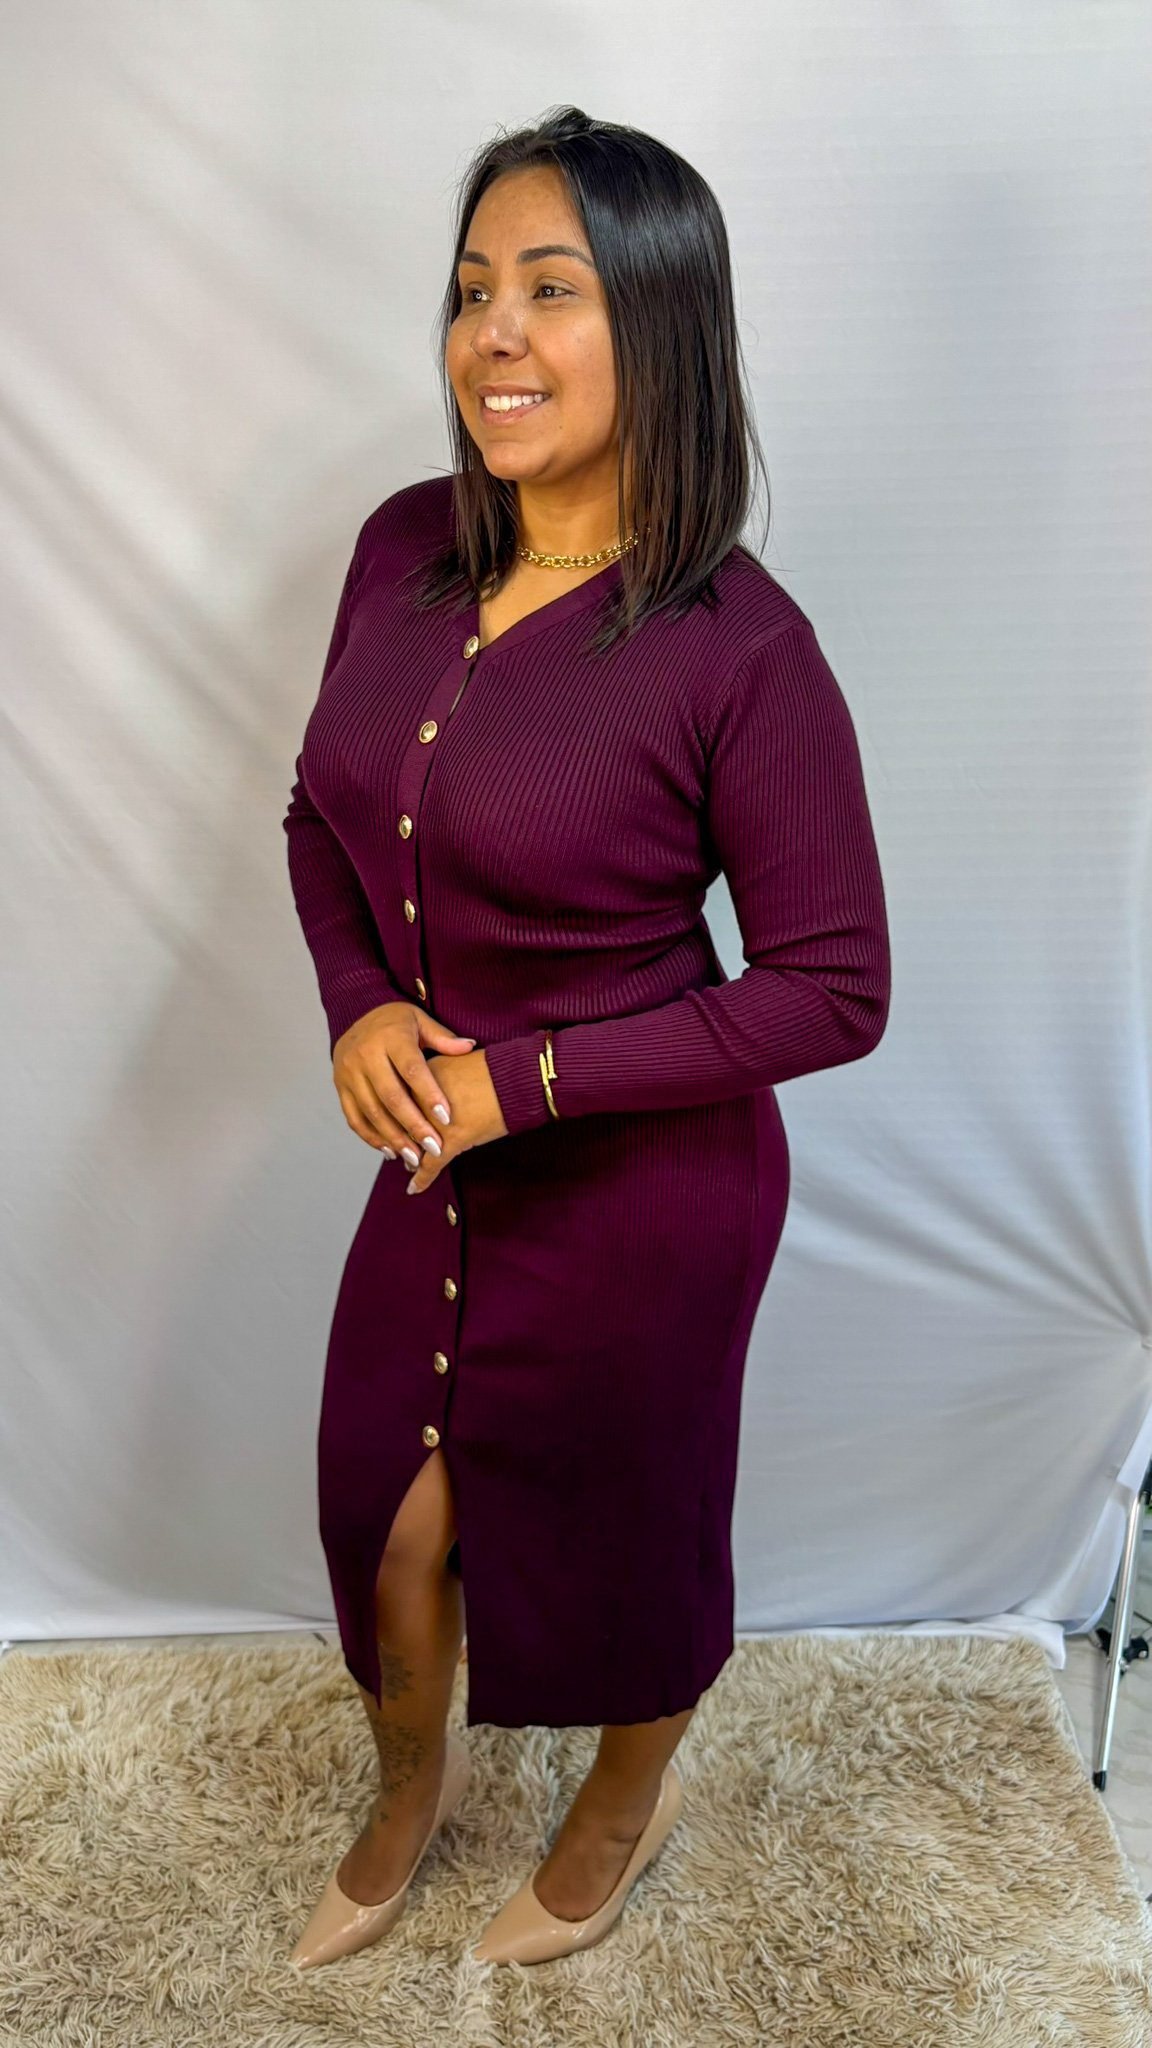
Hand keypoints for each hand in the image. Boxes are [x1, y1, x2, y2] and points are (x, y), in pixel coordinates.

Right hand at [331, 1002, 484, 1165]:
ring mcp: (348, 1073)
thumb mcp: (420, 1021)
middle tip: (434, 1148)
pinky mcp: (340, 1088)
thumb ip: (443, 1038)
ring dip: (394, 1138)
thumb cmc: (397, 1023)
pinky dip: (372, 1138)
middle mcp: (365, 1054)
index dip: (429, 1095)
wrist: (357, 1018)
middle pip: (391, 1096)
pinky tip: (391, 1151)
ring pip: (372, 1112)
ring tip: (415, 1158)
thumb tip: (469, 1046)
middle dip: (414, 1126)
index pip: (411, 1070)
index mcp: (390, 1036)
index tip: (447, 1118)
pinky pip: (354, 1118)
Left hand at [403, 1047, 506, 1193]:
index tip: (392, 1125)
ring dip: (409, 1159)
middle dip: (399, 1140)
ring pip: (412, 1147)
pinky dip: (421, 1179)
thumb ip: (435, 1077)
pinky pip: (430, 1165)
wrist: (517, 1079)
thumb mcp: (455, 1063)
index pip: (397, 1100)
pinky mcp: (449, 1141)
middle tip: (395, 1150)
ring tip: (408, 1166)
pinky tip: (414, 1188)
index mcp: (420, 1075)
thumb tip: (427, 1091)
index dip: (394, 1117)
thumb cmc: (493, 1069)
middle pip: (399, 1126)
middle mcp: (420, 1098)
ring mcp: (434, 1121)